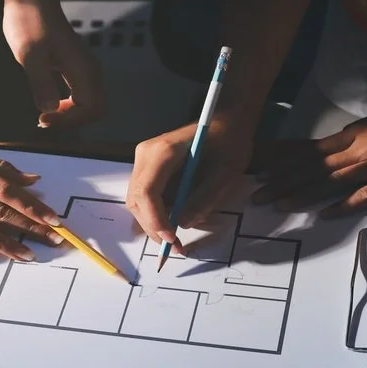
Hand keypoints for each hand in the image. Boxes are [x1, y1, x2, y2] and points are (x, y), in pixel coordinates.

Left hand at [3, 0, 103, 127]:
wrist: (31, 0)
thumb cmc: (31, 20)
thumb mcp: (31, 53)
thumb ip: (40, 82)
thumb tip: (49, 108)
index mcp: (83, 69)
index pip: (90, 110)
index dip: (68, 120)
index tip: (43, 117)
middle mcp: (89, 71)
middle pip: (95, 111)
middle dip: (72, 121)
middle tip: (45, 120)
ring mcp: (84, 69)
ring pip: (89, 104)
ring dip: (70, 115)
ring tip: (46, 116)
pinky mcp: (75, 68)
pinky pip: (81, 95)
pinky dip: (68, 106)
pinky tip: (50, 104)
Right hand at [126, 117, 254, 251]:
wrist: (227, 119)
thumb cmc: (230, 141)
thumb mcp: (225, 173)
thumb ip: (204, 199)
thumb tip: (184, 224)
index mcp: (163, 151)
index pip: (147, 192)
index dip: (156, 220)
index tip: (172, 240)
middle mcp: (146, 153)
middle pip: (137, 199)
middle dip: (153, 227)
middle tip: (175, 248)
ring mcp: (144, 159)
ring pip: (137, 200)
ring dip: (153, 223)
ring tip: (175, 240)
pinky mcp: (149, 166)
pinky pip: (145, 195)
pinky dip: (155, 214)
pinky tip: (172, 225)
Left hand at [252, 109, 366, 216]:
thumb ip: (358, 133)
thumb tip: (337, 143)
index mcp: (355, 133)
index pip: (311, 149)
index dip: (284, 161)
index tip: (261, 171)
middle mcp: (360, 147)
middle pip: (314, 166)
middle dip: (283, 181)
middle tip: (258, 195)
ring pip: (332, 181)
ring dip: (303, 193)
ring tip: (279, 205)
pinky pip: (365, 195)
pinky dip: (343, 205)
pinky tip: (323, 215)